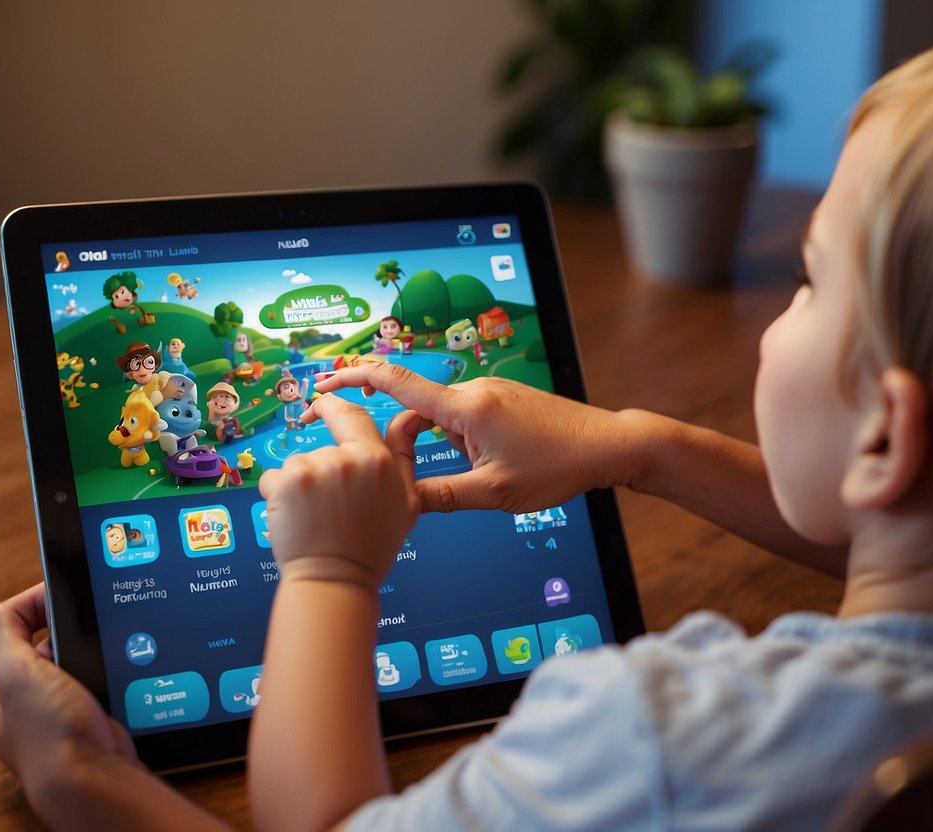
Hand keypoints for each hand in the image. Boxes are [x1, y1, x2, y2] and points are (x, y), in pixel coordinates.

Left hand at [0, 583, 140, 806]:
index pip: (11, 633)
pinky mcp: (88, 725)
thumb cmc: (50, 734)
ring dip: (90, 659)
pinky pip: (98, 686)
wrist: (93, 777)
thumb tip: (23, 600)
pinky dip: (107, 678)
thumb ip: (5, 630)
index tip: (66, 599)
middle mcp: (21, 709)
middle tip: (86, 639)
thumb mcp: (15, 670)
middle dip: (69, 640)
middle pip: (47, 649)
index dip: (38, 611)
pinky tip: (116, 678)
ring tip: (101, 662)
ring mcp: (56, 718)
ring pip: (75, 667)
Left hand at [260, 392, 421, 585]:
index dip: (330, 408)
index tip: (319, 410)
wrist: (336, 579)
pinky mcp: (284, 484)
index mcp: (376, 459)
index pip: (350, 413)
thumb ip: (404, 453)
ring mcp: (312, 470)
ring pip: (298, 465)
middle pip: (323, 450)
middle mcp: (345, 460)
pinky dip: (278, 496)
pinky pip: (274, 479)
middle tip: (331, 509)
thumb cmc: (373, 543)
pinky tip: (296, 519)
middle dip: (323, 473)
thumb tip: (409, 415)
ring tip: (315, 518)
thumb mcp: (405, 499)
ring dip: (300, 487)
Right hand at [307, 363, 630, 513]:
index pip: (397, 384)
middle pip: (417, 413)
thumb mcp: (495, 493)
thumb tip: (399, 503)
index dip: (355, 378)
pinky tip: (497, 465)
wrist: (607, 445)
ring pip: (443, 421)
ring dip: (444, 450)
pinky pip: (466, 419)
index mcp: (466, 408)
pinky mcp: (504, 399)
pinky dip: (462, 442)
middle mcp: (475, 391)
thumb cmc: (557, 467)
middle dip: (409, 446)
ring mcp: (491, 392)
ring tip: (485, 476)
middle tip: (420, 484)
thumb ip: (441, 496)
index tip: (325, 379)